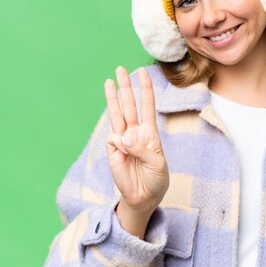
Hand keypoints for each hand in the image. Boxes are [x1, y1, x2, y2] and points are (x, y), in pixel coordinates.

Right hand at [104, 67, 168, 216]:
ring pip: (116, 114)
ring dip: (113, 98)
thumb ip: (141, 148)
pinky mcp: (113, 151)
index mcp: (150, 132)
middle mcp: (135, 132)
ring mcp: (123, 140)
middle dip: (125, 87)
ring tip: (109, 81)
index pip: (147, 106)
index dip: (145, 90)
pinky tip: (123, 152)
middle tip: (120, 69)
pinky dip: (119, 143)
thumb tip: (122, 138)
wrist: (144, 197)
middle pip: (129, 105)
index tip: (142, 73)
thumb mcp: (157, 163)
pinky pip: (113, 139)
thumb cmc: (155, 179)